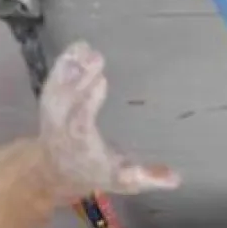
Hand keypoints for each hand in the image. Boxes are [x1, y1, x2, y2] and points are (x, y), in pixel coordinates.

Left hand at [37, 41, 180, 199]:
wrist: (55, 170)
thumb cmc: (94, 171)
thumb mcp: (122, 180)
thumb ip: (147, 177)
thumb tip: (176, 178)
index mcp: (80, 144)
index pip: (80, 122)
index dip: (88, 101)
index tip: (100, 81)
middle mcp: (62, 127)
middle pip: (66, 100)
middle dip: (79, 78)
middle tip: (96, 57)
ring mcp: (53, 112)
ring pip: (59, 87)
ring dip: (70, 67)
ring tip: (86, 48)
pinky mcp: (51, 100)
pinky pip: (54, 80)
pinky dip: (64, 63)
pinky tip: (78, 47)